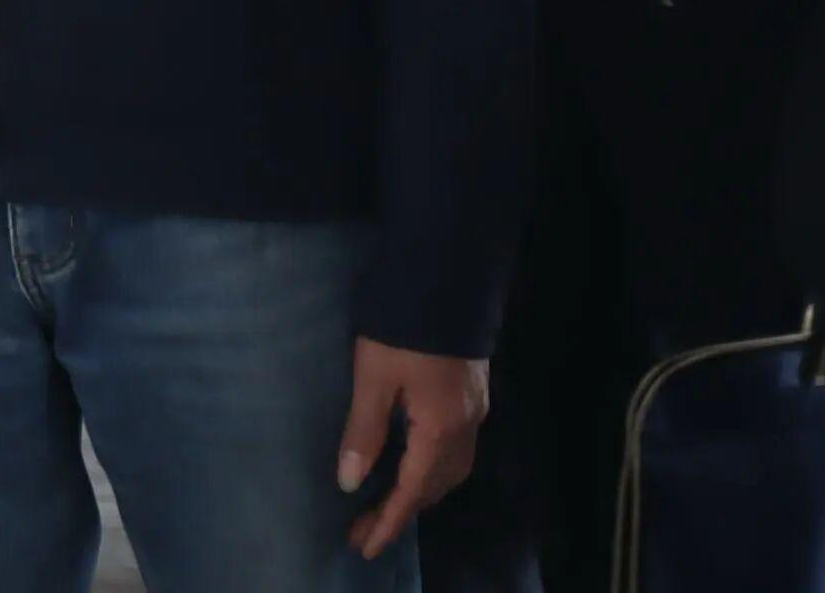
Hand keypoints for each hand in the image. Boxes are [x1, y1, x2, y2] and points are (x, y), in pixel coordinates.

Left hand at [338, 341, 485, 559]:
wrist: (450, 276)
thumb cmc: (404, 327)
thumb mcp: (374, 378)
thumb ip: (363, 432)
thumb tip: (349, 483)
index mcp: (440, 429)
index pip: (411, 491)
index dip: (387, 522)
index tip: (364, 547)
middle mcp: (465, 427)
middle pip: (435, 486)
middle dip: (401, 511)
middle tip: (364, 528)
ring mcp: (475, 410)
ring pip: (450, 469)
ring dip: (419, 491)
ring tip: (386, 502)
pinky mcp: (473, 393)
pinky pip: (456, 449)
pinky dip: (432, 468)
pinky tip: (412, 460)